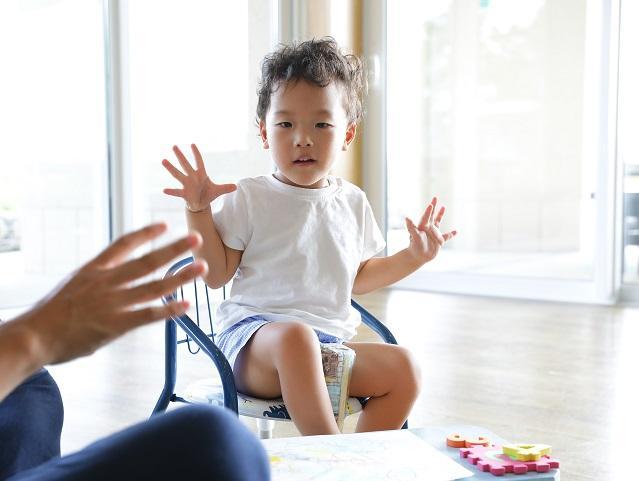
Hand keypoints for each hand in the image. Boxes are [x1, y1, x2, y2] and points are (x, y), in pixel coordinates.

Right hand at [18, 223, 207, 364]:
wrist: (33, 337)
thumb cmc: (49, 315)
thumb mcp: (72, 286)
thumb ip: (96, 280)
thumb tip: (113, 278)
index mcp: (94, 269)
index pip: (123, 244)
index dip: (146, 234)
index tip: (164, 225)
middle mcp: (106, 282)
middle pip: (147, 261)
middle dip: (174, 248)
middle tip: (195, 238)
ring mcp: (112, 303)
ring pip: (154, 286)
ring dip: (181, 276)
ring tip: (201, 267)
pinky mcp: (115, 325)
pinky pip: (149, 316)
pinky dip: (169, 310)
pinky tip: (186, 305)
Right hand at [162, 144, 236, 211]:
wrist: (201, 204)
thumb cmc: (208, 194)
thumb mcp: (218, 191)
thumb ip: (225, 188)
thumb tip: (236, 187)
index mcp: (201, 175)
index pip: (199, 162)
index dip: (196, 154)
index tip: (192, 144)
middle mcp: (192, 178)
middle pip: (185, 164)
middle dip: (180, 156)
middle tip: (174, 146)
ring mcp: (187, 185)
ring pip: (178, 175)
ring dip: (171, 168)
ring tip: (163, 160)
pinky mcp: (184, 194)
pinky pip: (177, 192)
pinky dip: (171, 191)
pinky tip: (164, 190)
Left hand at [405, 196, 456, 263]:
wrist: (417, 257)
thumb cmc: (415, 246)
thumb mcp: (414, 235)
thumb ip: (411, 226)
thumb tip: (406, 217)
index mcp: (423, 226)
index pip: (426, 216)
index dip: (429, 210)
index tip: (431, 204)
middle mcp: (428, 228)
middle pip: (432, 215)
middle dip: (434, 206)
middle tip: (435, 197)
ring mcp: (434, 234)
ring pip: (438, 222)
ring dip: (441, 215)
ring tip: (444, 206)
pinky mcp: (439, 241)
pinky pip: (446, 236)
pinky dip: (451, 234)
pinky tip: (456, 231)